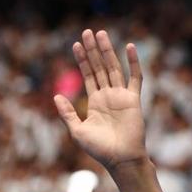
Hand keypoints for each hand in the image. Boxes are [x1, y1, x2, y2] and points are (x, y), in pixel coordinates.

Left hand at [53, 29, 146, 173]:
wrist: (120, 159)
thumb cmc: (99, 149)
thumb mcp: (77, 131)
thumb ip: (67, 113)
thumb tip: (56, 96)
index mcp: (95, 102)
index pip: (88, 75)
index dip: (82, 60)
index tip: (75, 44)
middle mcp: (108, 96)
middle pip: (99, 67)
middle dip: (93, 50)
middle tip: (87, 32)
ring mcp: (121, 96)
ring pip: (113, 68)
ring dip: (107, 51)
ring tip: (100, 34)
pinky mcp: (133, 99)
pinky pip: (135, 77)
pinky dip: (133, 62)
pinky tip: (129, 47)